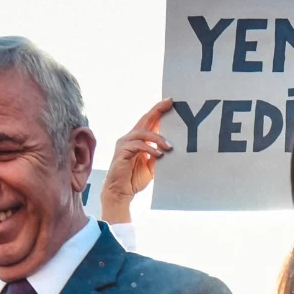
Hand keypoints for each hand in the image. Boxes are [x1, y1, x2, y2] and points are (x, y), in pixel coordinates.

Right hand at [102, 101, 172, 222]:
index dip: (158, 110)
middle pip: (144, 119)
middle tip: (170, 104)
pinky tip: (158, 155)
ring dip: (157, 138)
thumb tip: (172, 147)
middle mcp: (129, 137)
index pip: (148, 121)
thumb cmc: (134, 178)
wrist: (120, 192)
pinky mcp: (122, 152)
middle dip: (157, 110)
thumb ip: (159, 154)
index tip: (170, 102)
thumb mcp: (152, 165)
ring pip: (142, 132)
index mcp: (137, 139)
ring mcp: (124, 143)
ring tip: (169, 147)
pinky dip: (149, 149)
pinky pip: (137, 145)